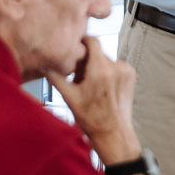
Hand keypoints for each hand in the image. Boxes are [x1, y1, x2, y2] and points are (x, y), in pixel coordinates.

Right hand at [46, 38, 140, 161]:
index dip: (82, 43)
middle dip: (87, 61)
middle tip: (79, 78)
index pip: (92, 41)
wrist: (113, 133)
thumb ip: (55, 77)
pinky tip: (102, 88)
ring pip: (106, 60)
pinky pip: (115, 66)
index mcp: (100, 69)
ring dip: (97, 67)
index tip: (75, 50)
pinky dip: (108, 72)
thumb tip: (43, 65)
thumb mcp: (69, 98)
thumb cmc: (92, 119)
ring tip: (91, 86)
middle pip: (97, 52)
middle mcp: (116, 66)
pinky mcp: (131, 75)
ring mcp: (126, 71)